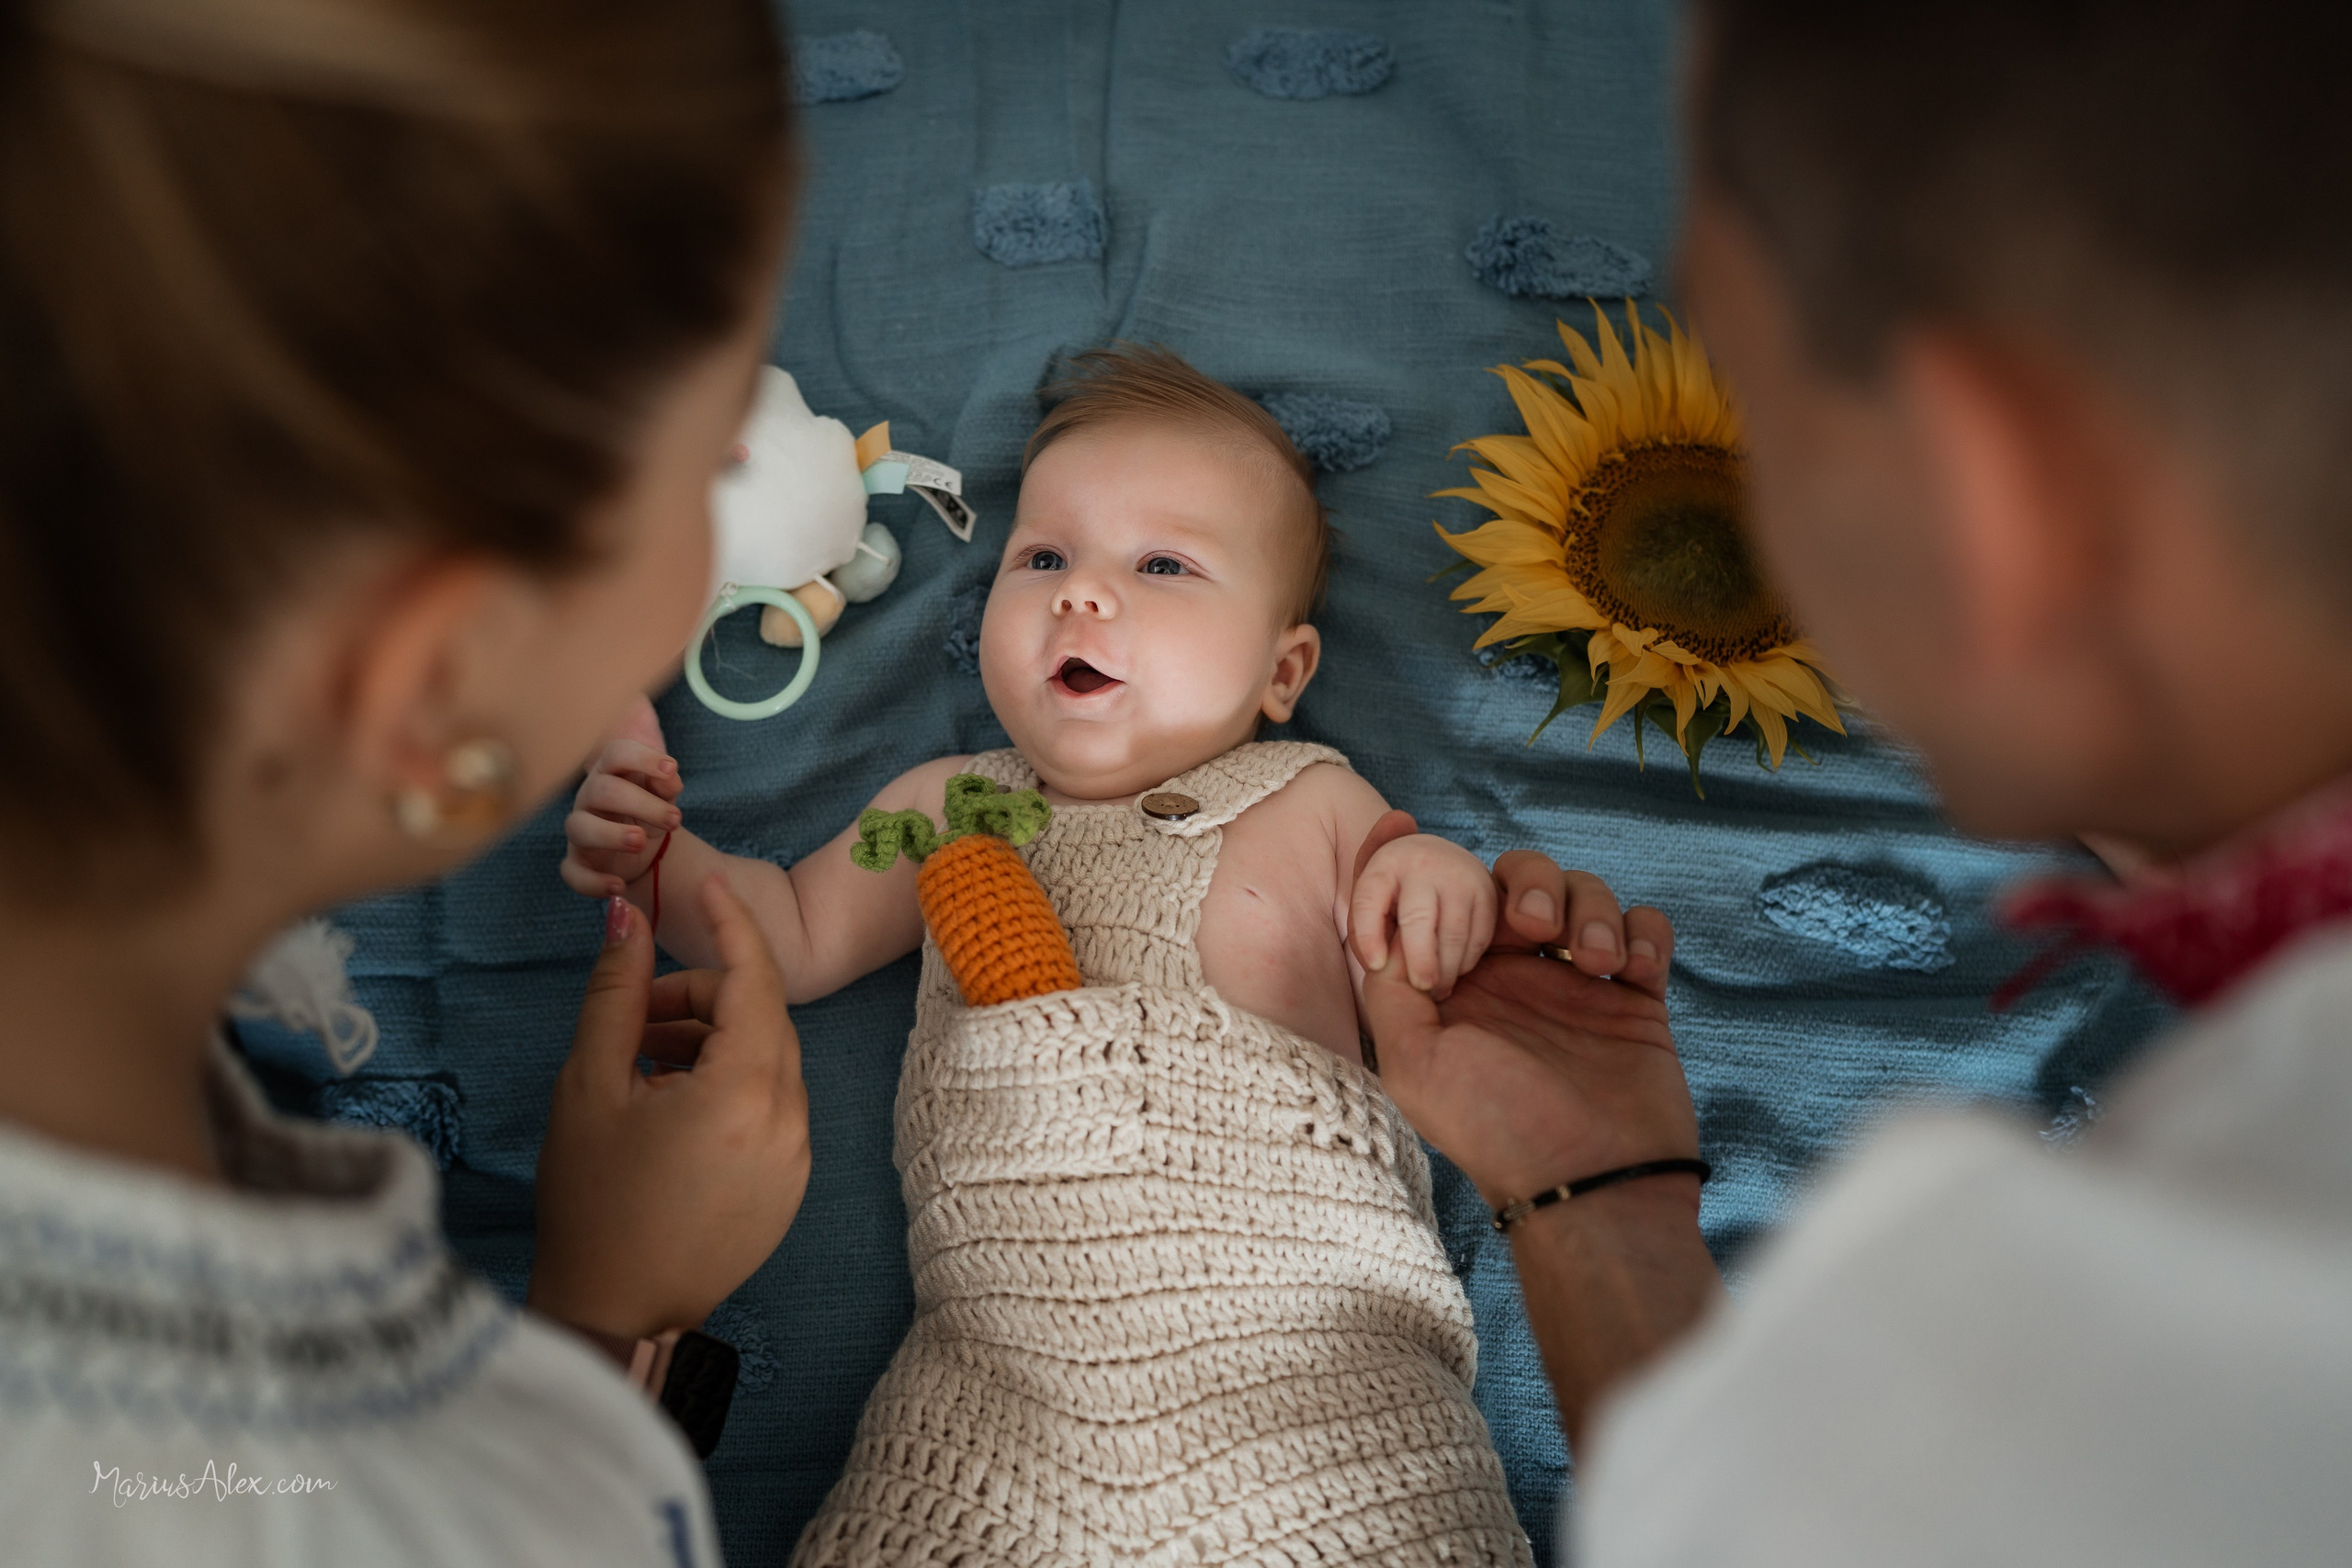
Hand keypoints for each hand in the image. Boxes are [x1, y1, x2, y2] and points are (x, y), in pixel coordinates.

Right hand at [528, 875, 810, 1338]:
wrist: (614, 1313)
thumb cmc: (591, 1200)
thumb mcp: (590, 1084)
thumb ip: (617, 991)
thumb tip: (628, 914)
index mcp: (746, 1090)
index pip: (756, 976)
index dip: (730, 922)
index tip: (706, 884)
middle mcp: (790, 1120)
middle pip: (760, 1017)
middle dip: (701, 999)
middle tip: (636, 1018)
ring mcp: (799, 1157)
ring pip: (767, 1061)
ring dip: (712, 1043)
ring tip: (643, 1068)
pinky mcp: (793, 1185)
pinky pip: (772, 1107)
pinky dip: (730, 1086)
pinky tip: (671, 1108)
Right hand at [560, 695, 682, 898]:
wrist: (642, 850)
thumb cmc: (649, 811)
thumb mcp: (664, 795)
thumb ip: (667, 783)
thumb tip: (669, 778)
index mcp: (611, 772)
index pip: (617, 753)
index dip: (642, 758)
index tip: (671, 769)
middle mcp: (589, 797)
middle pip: (602, 790)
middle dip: (641, 803)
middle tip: (674, 820)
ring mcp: (580, 830)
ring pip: (579, 827)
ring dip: (611, 834)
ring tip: (641, 842)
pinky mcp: (577, 862)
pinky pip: (572, 872)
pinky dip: (593, 882)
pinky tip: (619, 886)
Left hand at [1348, 827, 1498, 999]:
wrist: (1437, 855)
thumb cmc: (1397, 889)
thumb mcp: (1375, 897)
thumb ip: (1369, 927)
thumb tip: (1380, 967)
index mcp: (1385, 865)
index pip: (1368, 901)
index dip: (1369, 938)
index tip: (1376, 968)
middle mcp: (1422, 864)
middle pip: (1418, 919)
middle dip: (1419, 961)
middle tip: (1421, 989)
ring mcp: (1458, 875)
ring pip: (1453, 931)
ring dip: (1446, 968)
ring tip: (1437, 990)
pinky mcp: (1486, 890)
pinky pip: (1479, 934)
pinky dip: (1467, 959)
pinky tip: (1456, 972)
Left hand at [1354, 817, 1691, 1205]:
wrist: (1593, 1183)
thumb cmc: (1496, 1130)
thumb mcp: (1413, 1063)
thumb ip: (1390, 989)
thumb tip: (1383, 928)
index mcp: (1457, 986)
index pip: (1442, 898)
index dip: (1424, 859)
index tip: (1403, 821)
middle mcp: (1513, 977)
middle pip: (1517, 879)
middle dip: (1528, 882)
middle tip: (1531, 926)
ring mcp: (1577, 985)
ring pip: (1584, 893)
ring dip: (1590, 907)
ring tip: (1595, 962)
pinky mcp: (1636, 999)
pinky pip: (1644, 928)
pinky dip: (1641, 932)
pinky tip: (1631, 972)